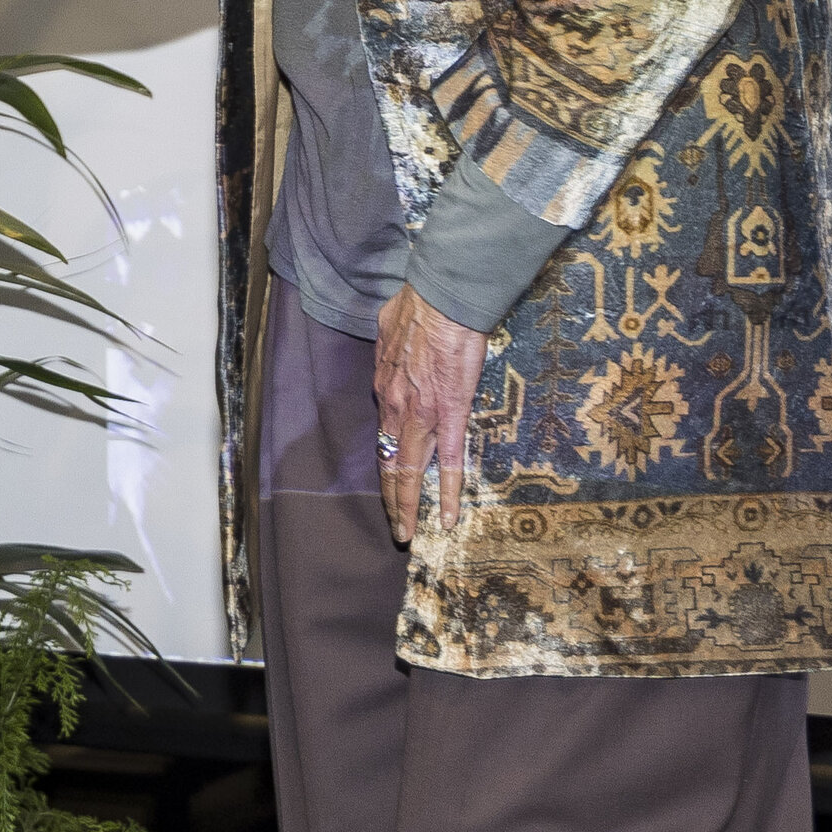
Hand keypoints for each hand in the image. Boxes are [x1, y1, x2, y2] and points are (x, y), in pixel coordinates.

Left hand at [370, 283, 484, 545]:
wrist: (441, 299)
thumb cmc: (419, 306)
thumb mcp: (389, 327)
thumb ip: (391, 344)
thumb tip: (392, 336)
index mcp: (384, 388)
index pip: (382, 437)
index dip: (384, 465)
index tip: (388, 485)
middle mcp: (396, 408)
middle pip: (388, 464)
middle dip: (389, 499)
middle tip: (394, 526)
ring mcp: (421, 416)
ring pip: (408, 471)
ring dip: (406, 506)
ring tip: (406, 533)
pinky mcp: (450, 415)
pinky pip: (448, 463)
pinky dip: (447, 494)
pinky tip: (447, 518)